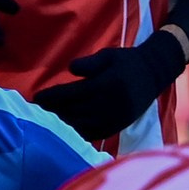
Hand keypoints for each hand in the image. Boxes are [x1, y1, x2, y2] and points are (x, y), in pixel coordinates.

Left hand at [34, 30, 186, 140]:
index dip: (52, 97)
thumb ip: (89, 63)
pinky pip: (93, 134)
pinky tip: (63, 131)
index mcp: (107, 85)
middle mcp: (110, 105)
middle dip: (52, 112)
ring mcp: (115, 118)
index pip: (72, 94)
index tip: (36, 98)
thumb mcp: (109, 55)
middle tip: (33, 113)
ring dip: (61, 126)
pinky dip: (76, 134)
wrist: (155, 73)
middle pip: (73, 112)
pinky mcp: (118, 127)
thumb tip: (70, 68)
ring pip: (82, 126)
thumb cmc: (127, 61)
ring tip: (44, 123)